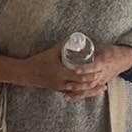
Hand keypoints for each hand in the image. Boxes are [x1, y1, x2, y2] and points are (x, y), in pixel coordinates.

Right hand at [13, 43, 131, 97]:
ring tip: (102, 88)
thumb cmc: (39, 60)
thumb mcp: (53, 51)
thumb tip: (76, 38)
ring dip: (91, 90)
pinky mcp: (59, 91)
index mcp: (61, 73)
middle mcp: (62, 83)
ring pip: (79, 92)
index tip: (100, 70)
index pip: (80, 76)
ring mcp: (60, 88)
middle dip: (94, 83)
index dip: (91, 74)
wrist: (27, 73)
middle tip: (105, 79)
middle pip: (82, 85)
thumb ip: (65, 45)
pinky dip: (83, 92)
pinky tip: (89, 91)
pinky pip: (74, 93)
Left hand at [60, 43, 131, 99]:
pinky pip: (91, 92)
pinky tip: (71, 97)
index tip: (75, 70)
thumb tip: (74, 47)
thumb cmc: (111, 52)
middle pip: (90, 82)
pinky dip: (81, 95)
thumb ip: (88, 50)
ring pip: (90, 89)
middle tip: (67, 85)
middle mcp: (102, 73)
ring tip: (67, 94)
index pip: (93, 67)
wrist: (123, 59)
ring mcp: (102, 80)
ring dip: (78, 92)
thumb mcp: (101, 48)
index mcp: (103, 62)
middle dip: (78, 85)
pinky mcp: (101, 84)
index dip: (84, 69)